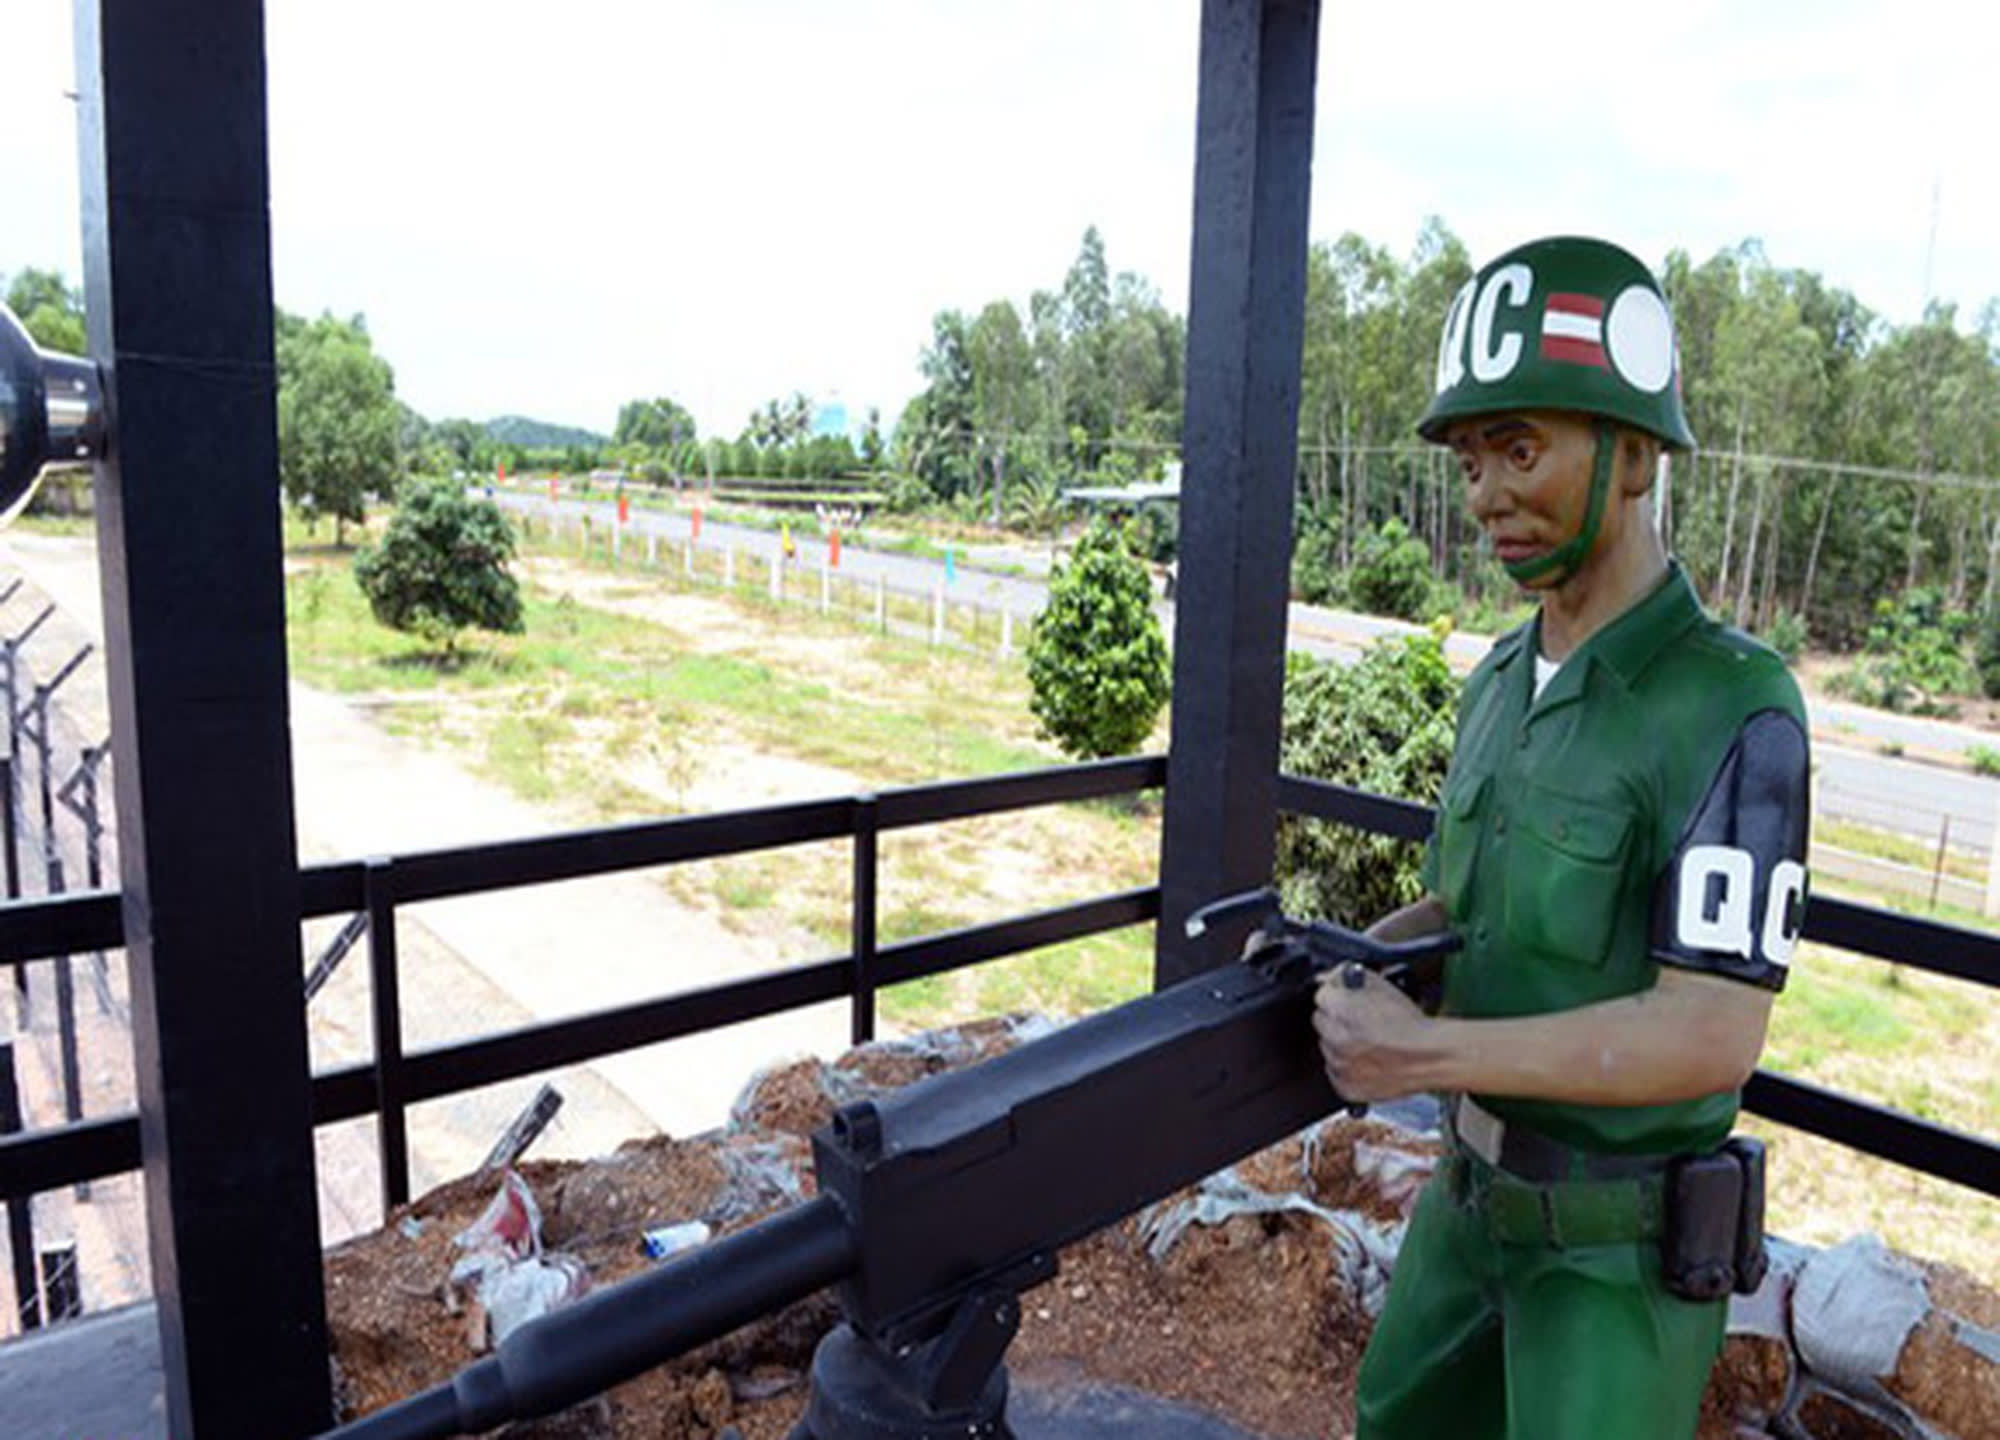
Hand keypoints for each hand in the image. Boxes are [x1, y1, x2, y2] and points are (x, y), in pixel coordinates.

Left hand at [1313, 964, 1432, 1103]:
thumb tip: (1332, 977)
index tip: (1345, 998)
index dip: (1337, 995)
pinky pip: (1336, 1073)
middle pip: (1321, 1021)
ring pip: (1327, 1049)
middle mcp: (1336, 1039)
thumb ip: (1349, 977)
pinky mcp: (1347, 1088)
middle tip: (1358, 1020)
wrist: (1432, 1057)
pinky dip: (1347, 1067)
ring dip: (1340, 1044)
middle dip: (1336, 1019)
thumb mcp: (1381, 985)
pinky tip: (1367, 1060)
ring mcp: (1340, 1066)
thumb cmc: (1412, 1025)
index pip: (1321, 995)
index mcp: (1341, 1009)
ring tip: (1367, 1042)